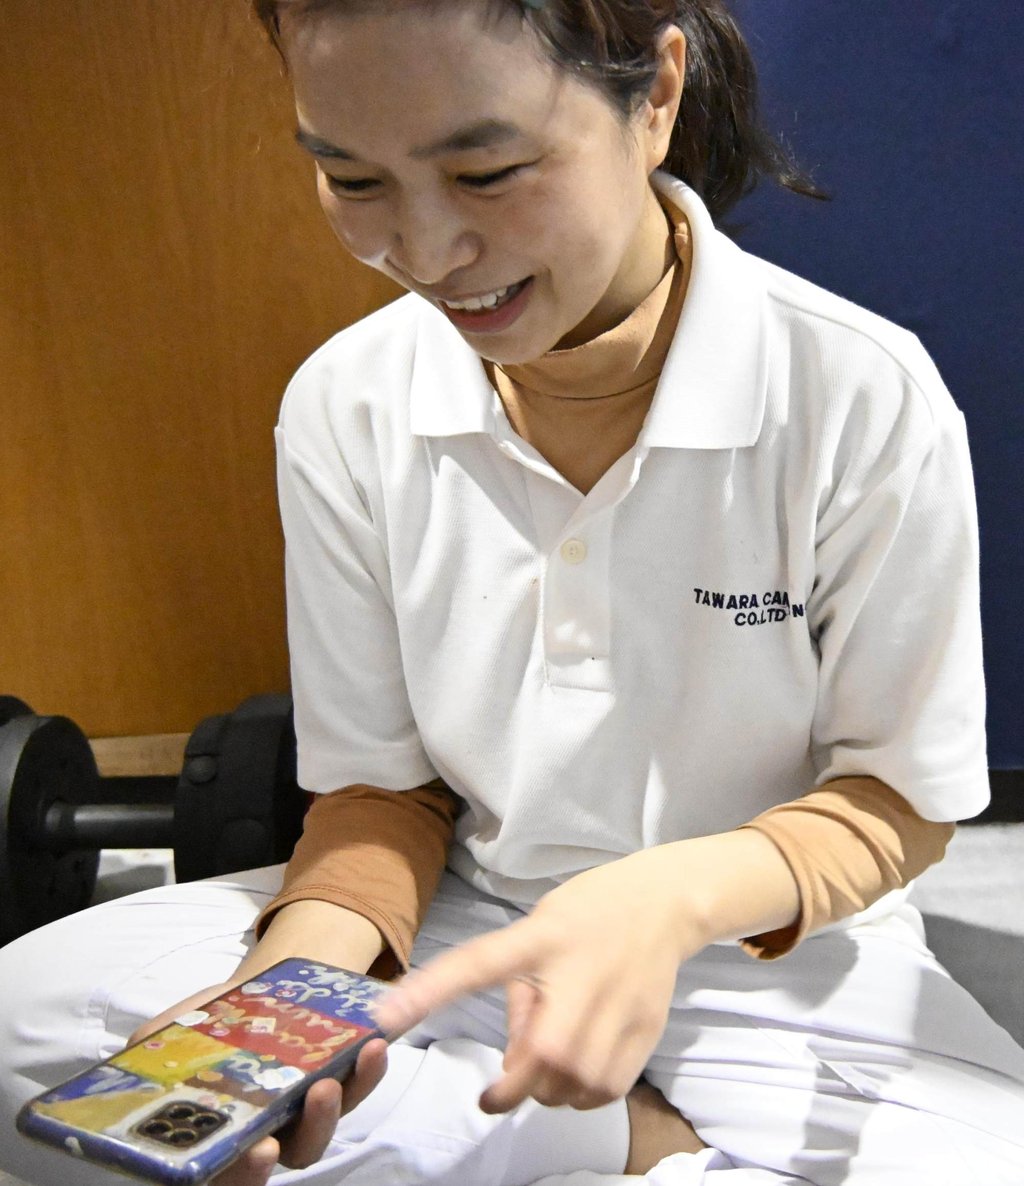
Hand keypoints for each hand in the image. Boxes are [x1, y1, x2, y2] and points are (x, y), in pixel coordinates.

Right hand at [126, 911, 388, 1185]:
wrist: (250, 994)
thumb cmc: (201, 1026)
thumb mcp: (166, 1037)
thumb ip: (146, 1058)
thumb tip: (129, 1062)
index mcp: (216, 1138)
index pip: (224, 1176)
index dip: (240, 1175)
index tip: (256, 1151)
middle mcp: (260, 1138)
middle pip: (276, 1165)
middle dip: (291, 1143)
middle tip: (288, 1127)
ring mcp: (300, 1117)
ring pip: (315, 1136)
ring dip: (328, 1113)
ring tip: (330, 1081)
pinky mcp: (339, 1087)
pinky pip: (357, 1090)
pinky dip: (368, 1072)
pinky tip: (372, 1045)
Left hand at [374, 847, 709, 1113]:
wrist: (664, 902)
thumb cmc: (588, 911)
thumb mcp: (540, 926)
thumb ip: (519, 985)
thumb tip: (516, 1058)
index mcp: (543, 936)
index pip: (480, 963)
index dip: (432, 990)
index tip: (386, 1016)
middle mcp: (582, 970)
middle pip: (544, 1052)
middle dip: (513, 1085)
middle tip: (500, 1084)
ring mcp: (620, 1002)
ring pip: (575, 1081)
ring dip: (548, 1092)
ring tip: (546, 1067)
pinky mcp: (647, 1028)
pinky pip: (607, 1088)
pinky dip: (581, 1097)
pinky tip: (575, 1075)